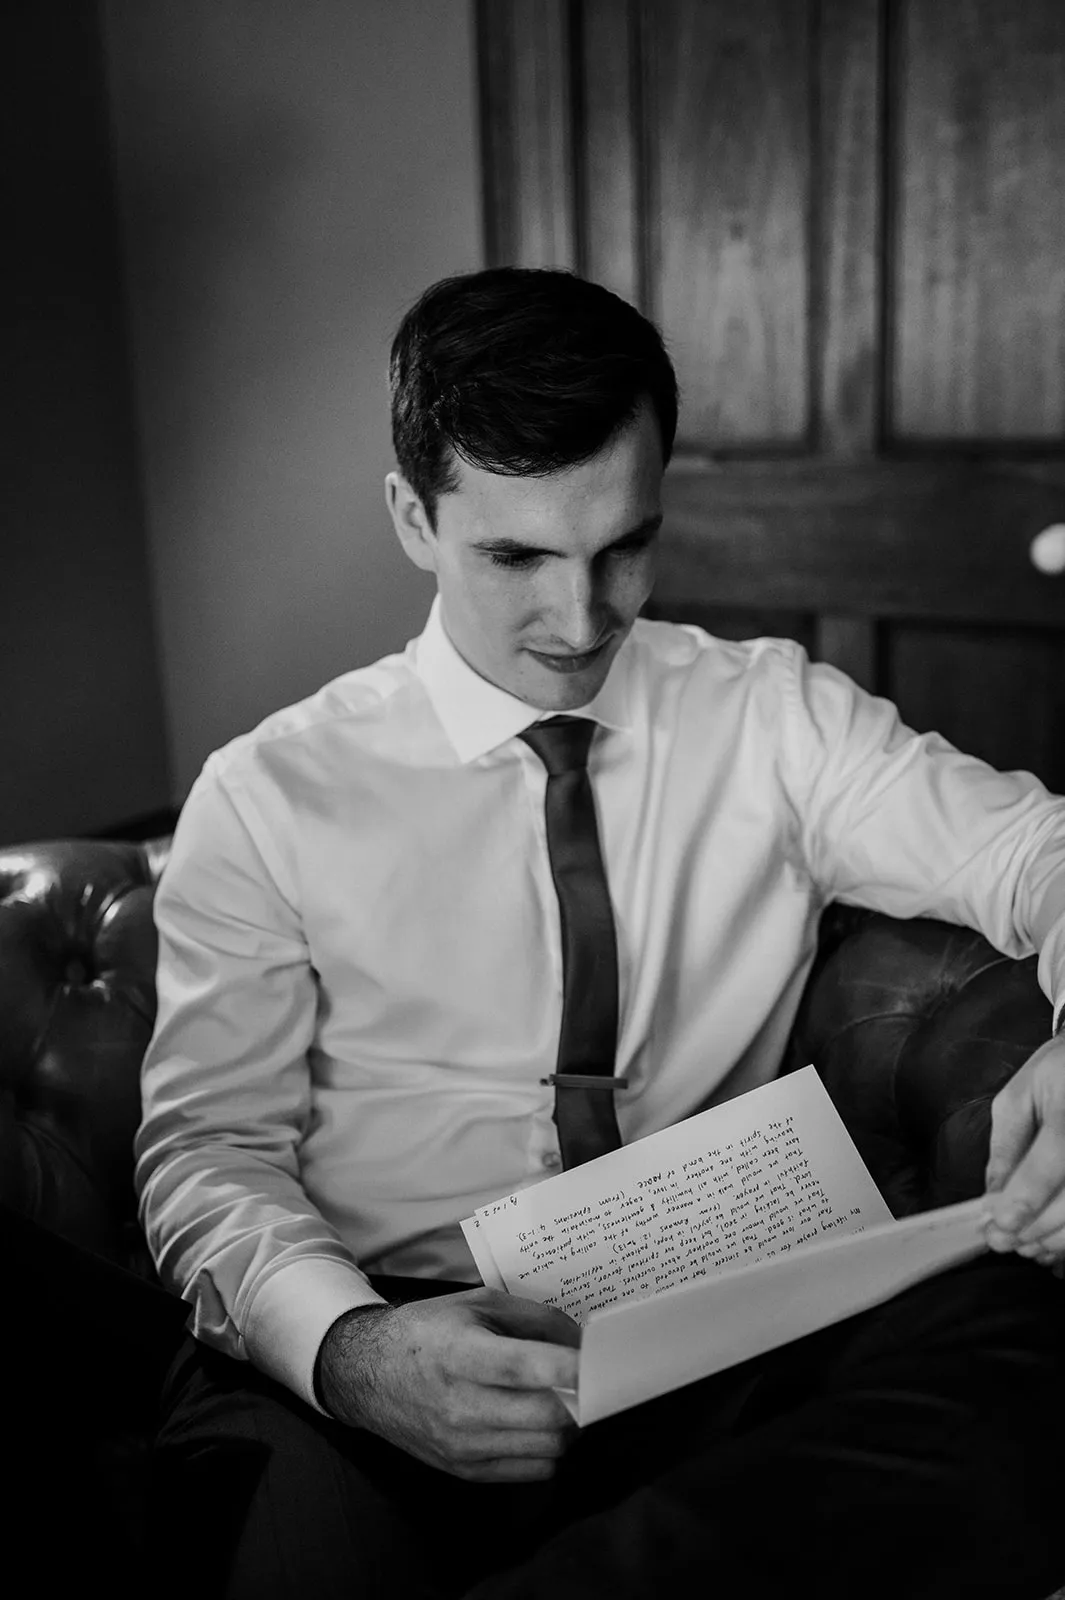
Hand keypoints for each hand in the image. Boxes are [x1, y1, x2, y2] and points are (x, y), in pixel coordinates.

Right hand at [316, 1287, 579, 1480]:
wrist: (367, 1374)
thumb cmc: (429, 1331)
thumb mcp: (478, 1303)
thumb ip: (535, 1319)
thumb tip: (583, 1343)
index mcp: (459, 1354)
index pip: (525, 1368)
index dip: (570, 1368)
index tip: (602, 1363)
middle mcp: (459, 1405)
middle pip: (547, 1416)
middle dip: (581, 1400)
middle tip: (591, 1382)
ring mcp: (461, 1444)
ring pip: (547, 1448)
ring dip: (569, 1426)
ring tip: (565, 1401)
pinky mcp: (464, 1469)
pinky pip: (532, 1470)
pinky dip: (549, 1449)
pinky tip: (540, 1425)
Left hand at [984, 1032, 1064, 1265]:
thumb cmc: (1059, 1074)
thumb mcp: (1020, 1095)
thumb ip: (1006, 1144)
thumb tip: (994, 1192)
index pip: (1055, 1159)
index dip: (1026, 1196)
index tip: (999, 1220)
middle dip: (1036, 1227)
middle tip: (1003, 1239)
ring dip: (1055, 1238)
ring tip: (1026, 1244)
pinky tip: (1052, 1240)